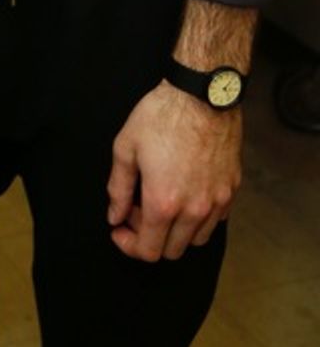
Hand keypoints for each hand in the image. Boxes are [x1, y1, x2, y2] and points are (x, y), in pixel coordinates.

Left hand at [107, 80, 240, 261]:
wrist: (202, 95)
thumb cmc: (161, 116)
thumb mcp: (126, 147)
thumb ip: (118, 188)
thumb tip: (114, 216)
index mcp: (163, 202)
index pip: (148, 250)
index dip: (129, 245)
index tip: (119, 229)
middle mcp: (194, 210)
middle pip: (171, 251)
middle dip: (150, 238)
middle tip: (137, 209)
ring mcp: (216, 202)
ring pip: (195, 240)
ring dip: (175, 232)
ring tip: (162, 202)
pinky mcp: (231, 190)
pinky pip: (215, 221)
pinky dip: (198, 219)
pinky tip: (185, 194)